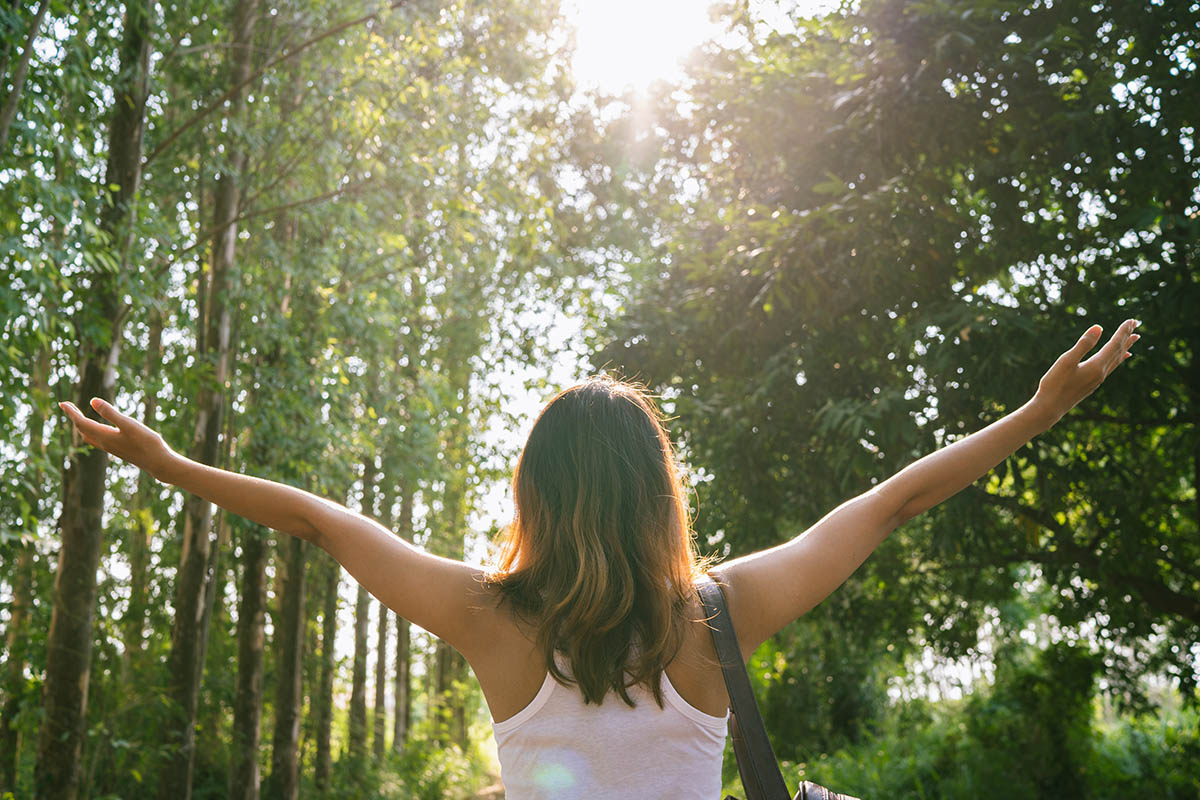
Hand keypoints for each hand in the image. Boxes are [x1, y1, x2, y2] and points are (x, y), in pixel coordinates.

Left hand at [60, 397, 175, 477]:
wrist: (158, 463)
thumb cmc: (146, 443)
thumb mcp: (129, 424)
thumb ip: (111, 413)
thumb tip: (92, 400)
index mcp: (104, 436)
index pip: (82, 423)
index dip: (71, 412)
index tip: (62, 403)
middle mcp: (104, 443)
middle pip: (82, 429)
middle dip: (74, 417)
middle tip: (67, 405)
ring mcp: (111, 447)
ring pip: (89, 436)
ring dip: (81, 425)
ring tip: (79, 416)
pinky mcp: (118, 449)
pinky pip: (97, 440)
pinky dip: (91, 431)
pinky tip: (98, 429)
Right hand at [1031, 319, 1140, 425]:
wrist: (1050, 408)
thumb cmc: (1055, 384)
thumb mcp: (1067, 361)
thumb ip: (1083, 344)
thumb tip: (1099, 327)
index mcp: (1097, 365)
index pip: (1115, 344)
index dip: (1123, 331)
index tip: (1132, 320)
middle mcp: (1101, 373)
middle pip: (1119, 351)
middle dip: (1127, 336)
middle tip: (1137, 324)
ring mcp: (1098, 379)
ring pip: (1117, 360)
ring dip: (1125, 347)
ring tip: (1133, 339)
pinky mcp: (1092, 383)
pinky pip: (1111, 367)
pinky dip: (1118, 359)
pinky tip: (1118, 359)